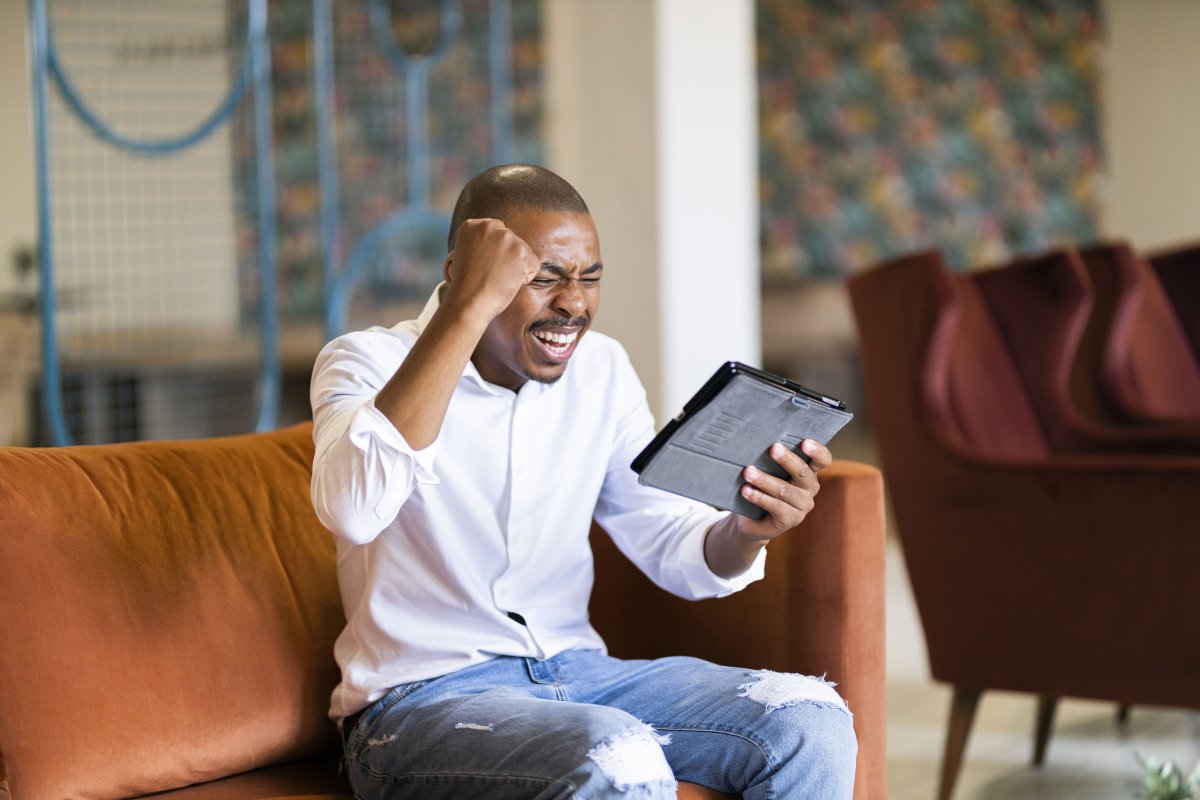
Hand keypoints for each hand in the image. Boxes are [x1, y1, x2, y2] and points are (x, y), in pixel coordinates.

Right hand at [443, 218, 541, 320]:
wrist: (468, 302)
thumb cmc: (466, 286)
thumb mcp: (465, 255)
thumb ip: (480, 244)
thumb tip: (495, 247)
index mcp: (473, 225)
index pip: (496, 232)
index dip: (493, 253)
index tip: (483, 266)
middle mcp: (489, 226)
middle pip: (511, 240)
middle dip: (506, 258)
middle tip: (490, 274)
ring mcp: (506, 237)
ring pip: (522, 253)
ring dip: (515, 268)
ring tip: (497, 280)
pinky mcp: (521, 251)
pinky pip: (533, 265)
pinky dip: (525, 278)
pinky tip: (507, 284)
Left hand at [702, 439, 832, 578]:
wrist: (751, 518)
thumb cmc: (761, 486)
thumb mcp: (769, 470)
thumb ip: (771, 459)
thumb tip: (759, 441)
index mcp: (809, 472)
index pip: (823, 460)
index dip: (817, 451)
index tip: (805, 442)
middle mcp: (810, 488)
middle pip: (803, 472)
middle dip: (787, 460)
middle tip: (773, 449)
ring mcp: (802, 506)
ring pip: (784, 490)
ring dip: (764, 480)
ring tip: (748, 472)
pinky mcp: (791, 520)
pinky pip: (776, 507)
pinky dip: (759, 497)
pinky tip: (746, 491)